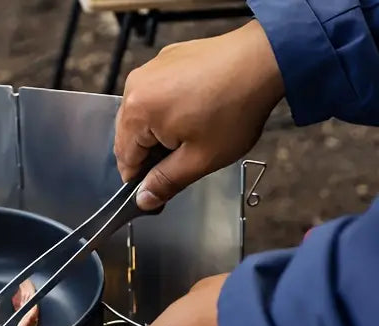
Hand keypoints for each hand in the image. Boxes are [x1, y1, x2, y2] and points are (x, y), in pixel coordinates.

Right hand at [114, 20, 284, 209]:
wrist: (267, 58)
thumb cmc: (235, 109)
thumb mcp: (199, 159)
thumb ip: (165, 183)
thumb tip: (143, 200)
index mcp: (136, 112)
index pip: (125, 160)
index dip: (142, 180)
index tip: (161, 188)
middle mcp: (135, 86)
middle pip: (129, 136)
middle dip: (151, 153)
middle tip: (183, 161)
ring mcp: (152, 68)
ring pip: (142, 115)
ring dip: (159, 131)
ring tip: (192, 133)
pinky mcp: (168, 58)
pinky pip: (156, 94)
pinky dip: (168, 108)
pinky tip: (195, 112)